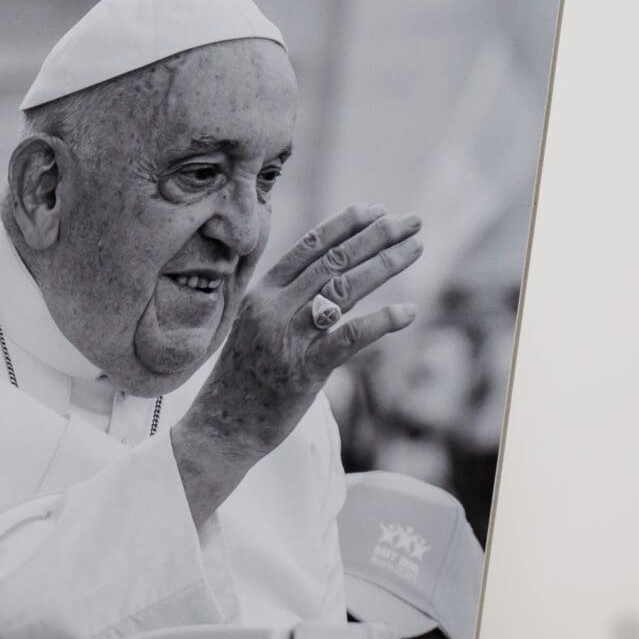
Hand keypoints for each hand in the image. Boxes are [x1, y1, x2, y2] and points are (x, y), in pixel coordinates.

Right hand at [172, 204, 422, 523]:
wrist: (222, 428)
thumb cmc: (245, 378)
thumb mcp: (257, 326)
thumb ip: (289, 301)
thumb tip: (330, 277)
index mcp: (262, 293)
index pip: (309, 246)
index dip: (346, 224)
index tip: (377, 209)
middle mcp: (274, 308)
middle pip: (334, 260)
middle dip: (377, 236)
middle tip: (412, 221)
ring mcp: (289, 338)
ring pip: (345, 289)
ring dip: (386, 265)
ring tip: (416, 250)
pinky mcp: (304, 371)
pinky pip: (349, 338)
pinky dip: (381, 321)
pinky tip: (408, 312)